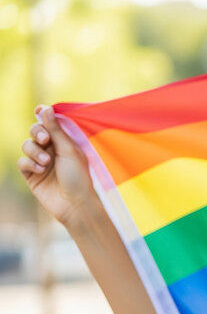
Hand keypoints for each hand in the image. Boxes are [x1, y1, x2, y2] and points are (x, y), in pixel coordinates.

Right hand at [18, 105, 97, 226]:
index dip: (44, 114)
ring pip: (27, 145)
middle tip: (45, 140)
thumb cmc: (78, 176)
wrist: (74, 204)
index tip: (40, 110)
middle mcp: (52, 149)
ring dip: (35, 151)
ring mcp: (40, 161)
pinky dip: (30, 164)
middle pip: (36, 131)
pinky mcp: (31, 174)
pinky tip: (40, 170)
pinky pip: (22, 162)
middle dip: (38, 132)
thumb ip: (56, 130)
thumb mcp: (69, 150)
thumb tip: (46, 109)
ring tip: (46, 162)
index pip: (51, 123)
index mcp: (65, 141)